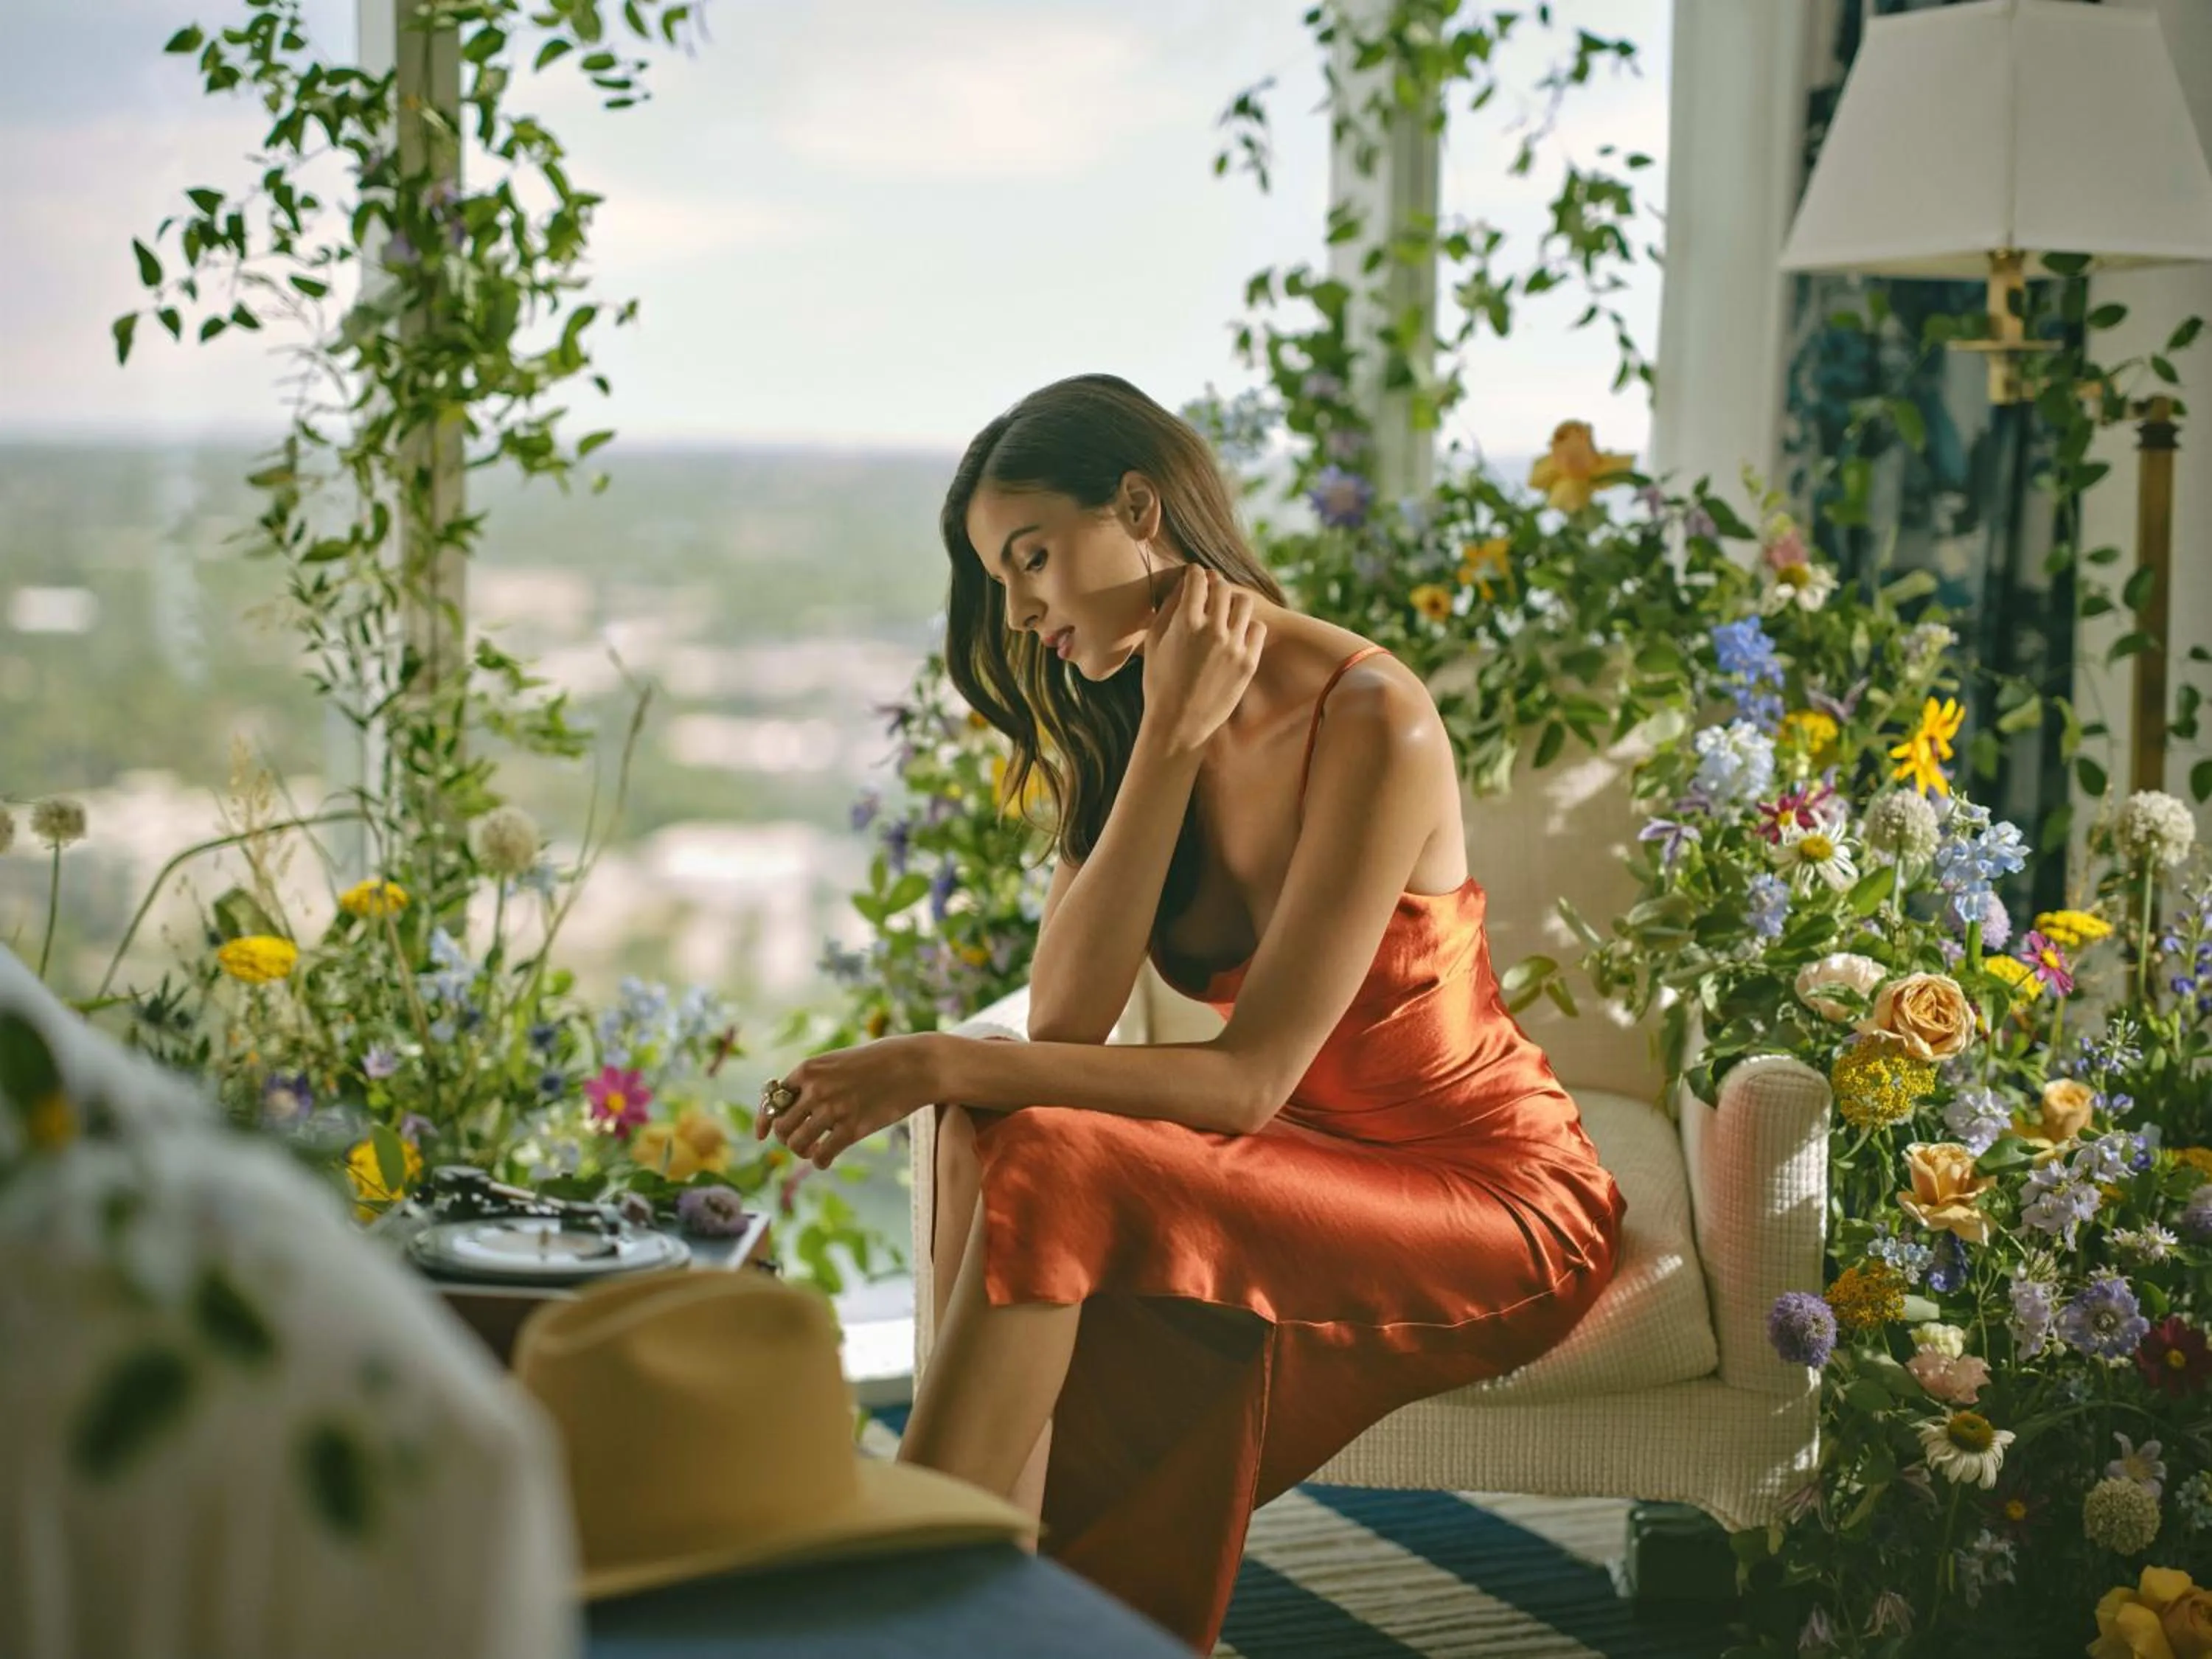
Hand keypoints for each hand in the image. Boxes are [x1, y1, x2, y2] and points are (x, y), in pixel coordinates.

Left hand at [755, 1034, 936, 1169]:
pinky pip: (822, 1155)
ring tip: (816, 1148)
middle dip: (787, 1138)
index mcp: (808, 1069)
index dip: (763, 1120)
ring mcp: (833, 1109)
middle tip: (803, 1140)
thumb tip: (794, 1106)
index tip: (761, 1135)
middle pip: (781, 1127)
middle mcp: (815, 1089)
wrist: (915, 1065)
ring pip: (797, 1144)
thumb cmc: (879, 1061)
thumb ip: (815, 1080)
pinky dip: (820, 1161)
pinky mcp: (853, 1128)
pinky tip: (828, 1158)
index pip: (772, 1100)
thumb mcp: (839, 1061)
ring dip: (803, 1151)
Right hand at [1140, 566, 1265, 754]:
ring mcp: (1234, 646)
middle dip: (1215, 584)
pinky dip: (1248, 626)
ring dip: (1234, 602)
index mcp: (1185, 622)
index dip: (1194, 573)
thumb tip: (1182, 585)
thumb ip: (1168, 609)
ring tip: (1226, 611)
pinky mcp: (1249, 662)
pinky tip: (1236, 633)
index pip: (1197, 578)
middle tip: (1210, 590)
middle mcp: (1213, 630)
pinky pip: (1258, 628)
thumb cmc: (1159, 682)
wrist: (1179, 723)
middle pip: (1223, 587)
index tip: (1194, 575)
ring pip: (1245, 603)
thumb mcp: (1154, 642)